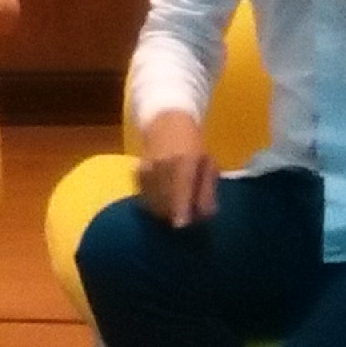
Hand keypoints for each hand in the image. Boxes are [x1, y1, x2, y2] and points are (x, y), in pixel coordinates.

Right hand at [134, 110, 216, 228]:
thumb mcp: (208, 163)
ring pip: (154, 201)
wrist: (165, 121)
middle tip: (187, 218)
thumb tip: (205, 216)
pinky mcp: (137, 174)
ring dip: (165, 212)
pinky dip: (155, 205)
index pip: (181, 190)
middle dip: (176, 215)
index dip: (180, 211)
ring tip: (176, 211)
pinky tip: (164, 202)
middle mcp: (163, 166)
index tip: (182, 226)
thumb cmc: (193, 143)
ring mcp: (147, 169)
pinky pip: (145, 198)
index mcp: (184, 161)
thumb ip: (207, 190)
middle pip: (167, 201)